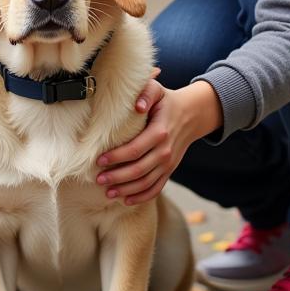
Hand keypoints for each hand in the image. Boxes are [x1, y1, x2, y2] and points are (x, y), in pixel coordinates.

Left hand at [96, 81, 221, 204]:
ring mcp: (169, 163)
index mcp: (160, 132)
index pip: (135, 149)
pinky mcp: (169, 170)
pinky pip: (157, 188)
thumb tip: (137, 106)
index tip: (99, 160)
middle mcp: (165, 151)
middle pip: (139, 170)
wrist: (191, 114)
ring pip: (146, 183)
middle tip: (98, 180)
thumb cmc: (166, 101)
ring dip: (126, 190)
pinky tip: (126, 200)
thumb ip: (146, 93)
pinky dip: (142, 197)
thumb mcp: (157, 90)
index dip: (116, 157)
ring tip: (107, 192)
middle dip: (117, 177)